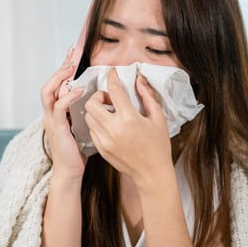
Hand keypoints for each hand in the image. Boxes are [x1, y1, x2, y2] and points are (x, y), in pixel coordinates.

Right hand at [40, 48, 85, 182]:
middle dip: (61, 68)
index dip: (64, 70)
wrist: (71, 170)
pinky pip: (59, 108)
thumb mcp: (83, 125)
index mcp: (57, 111)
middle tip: (72, 54)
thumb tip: (101, 97)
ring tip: (72, 67)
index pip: (57, 85)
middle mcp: (50, 113)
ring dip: (60, 78)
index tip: (73, 55)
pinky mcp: (57, 128)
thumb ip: (86, 110)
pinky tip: (79, 90)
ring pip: (48, 92)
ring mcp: (51, 120)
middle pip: (49, 84)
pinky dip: (68, 96)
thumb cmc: (78, 150)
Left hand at [84, 68, 172, 189]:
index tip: (112, 73)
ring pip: (89, 117)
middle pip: (91, 103)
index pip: (114, 90)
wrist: (152, 173)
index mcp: (129, 118)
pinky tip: (110, 126)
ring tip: (111, 113)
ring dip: (97, 110)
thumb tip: (139, 80)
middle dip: (99, 96)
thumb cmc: (158, 147)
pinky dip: (97, 124)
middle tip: (110, 100)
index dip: (112, 77)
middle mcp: (113, 129)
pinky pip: (92, 130)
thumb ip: (147, 97)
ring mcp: (105, 140)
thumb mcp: (158, 118)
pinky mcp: (101, 149)